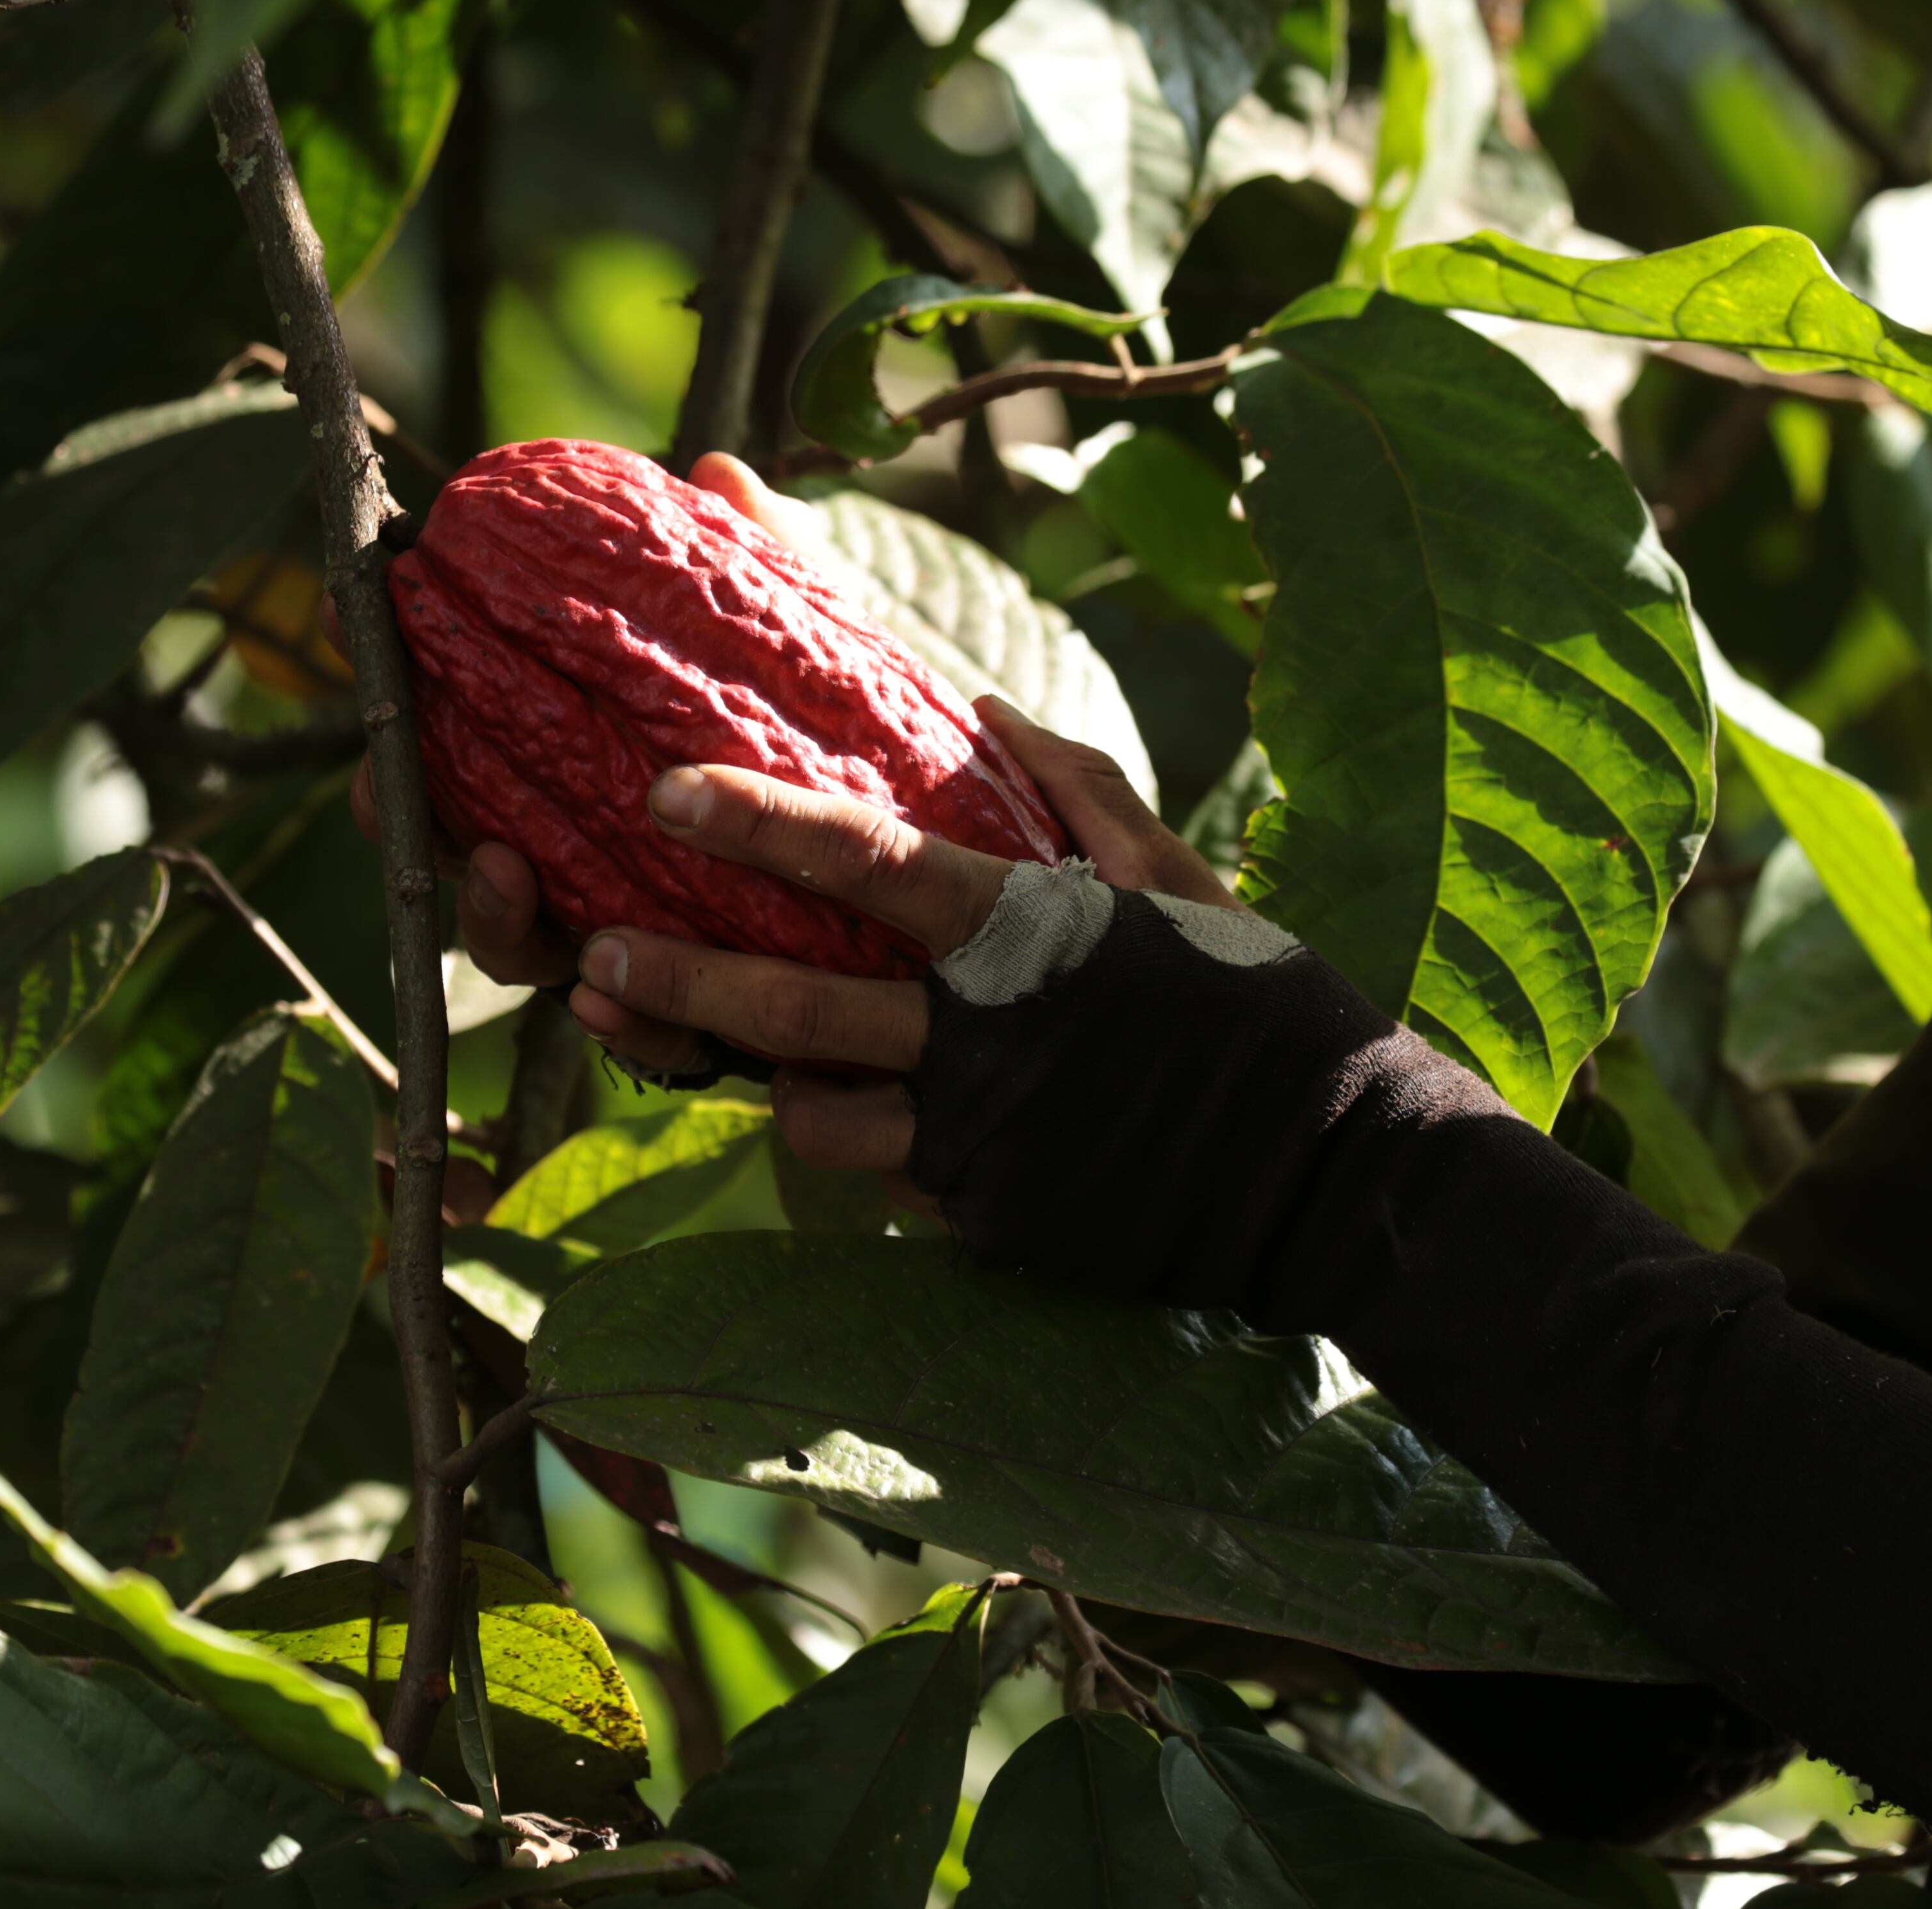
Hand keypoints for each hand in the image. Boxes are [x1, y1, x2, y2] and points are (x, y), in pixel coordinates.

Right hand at [353, 450, 809, 1070]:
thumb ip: (768, 573)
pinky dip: (616, 1022)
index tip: (363, 631)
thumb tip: (715, 471)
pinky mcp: (721, 1025)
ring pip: (530, 954)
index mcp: (597, 780)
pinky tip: (601, 989)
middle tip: (384, 787)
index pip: (473, 741)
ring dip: (490, 917)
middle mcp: (599, 868)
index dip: (405, 695)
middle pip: (463, 854)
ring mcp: (647, 952)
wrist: (968, 893)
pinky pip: (647, 1041)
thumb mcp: (820, 658)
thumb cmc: (867, 762)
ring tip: (500, 866)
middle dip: (406, 824)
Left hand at [573, 700, 1236, 1170]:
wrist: (1337, 1174)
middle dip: (679, 985)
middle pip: (791, 1009)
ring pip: (816, 1119)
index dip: (755, 821)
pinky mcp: (991, 1221)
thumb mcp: (1178, 878)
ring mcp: (983, 1141)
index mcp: (1028, 932)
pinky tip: (861, 1118)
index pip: (862, 863)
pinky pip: (889, 1182)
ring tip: (720, 1053)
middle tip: (594, 960)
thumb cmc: (1257, 1003)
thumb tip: (981, 710)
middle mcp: (987, 1037)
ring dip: (765, 1084)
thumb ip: (1076, 786)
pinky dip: (867, 1146)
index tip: (664, 792)